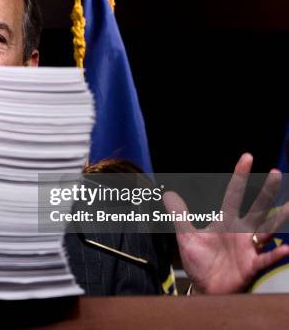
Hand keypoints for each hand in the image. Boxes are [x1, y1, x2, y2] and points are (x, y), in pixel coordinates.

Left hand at [163, 153, 288, 293]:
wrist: (204, 287)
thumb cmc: (200, 261)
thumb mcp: (186, 237)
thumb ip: (180, 215)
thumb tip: (168, 194)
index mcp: (226, 221)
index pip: (234, 194)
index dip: (240, 176)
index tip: (247, 157)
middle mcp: (241, 231)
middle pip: (257, 207)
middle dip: (266, 191)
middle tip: (275, 172)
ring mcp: (248, 247)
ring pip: (268, 229)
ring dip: (279, 218)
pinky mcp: (251, 265)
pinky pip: (266, 258)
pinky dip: (275, 254)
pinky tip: (285, 248)